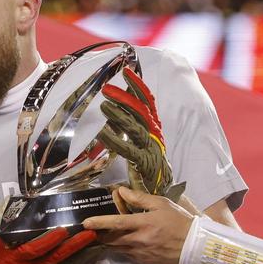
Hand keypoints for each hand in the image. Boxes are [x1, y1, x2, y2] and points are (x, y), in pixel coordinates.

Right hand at [0, 215, 97, 263]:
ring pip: (64, 262)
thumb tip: (3, 209)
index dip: (49, 241)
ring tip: (93, 239)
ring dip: (79, 251)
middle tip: (91, 234)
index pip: (35, 249)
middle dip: (74, 245)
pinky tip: (87, 252)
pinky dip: (75, 260)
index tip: (62, 231)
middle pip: (57, 256)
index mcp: (17, 259)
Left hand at [83, 187, 192, 263]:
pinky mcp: (144, 262)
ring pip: (117, 248)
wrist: (194, 246)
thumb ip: (139, 198)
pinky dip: (122, 248)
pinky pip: (127, 254)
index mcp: (143, 224)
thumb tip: (121, 191)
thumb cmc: (179, 221)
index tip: (86, 223)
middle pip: (112, 239)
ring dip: (110, 242)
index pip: (116, 223)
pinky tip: (125, 241)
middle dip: (100, 235)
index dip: (99, 222)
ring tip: (106, 234)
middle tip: (93, 229)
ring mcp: (141, 253)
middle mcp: (139, 240)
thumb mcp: (161, 204)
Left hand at [98, 67, 173, 200]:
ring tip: (103, 106)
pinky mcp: (144, 162)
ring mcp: (150, 148)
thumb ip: (129, 124)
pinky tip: (102, 133)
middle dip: (124, 98)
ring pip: (135, 127)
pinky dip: (114, 139)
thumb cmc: (148, 165)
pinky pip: (128, 149)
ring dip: (119, 115)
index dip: (138, 86)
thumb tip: (113, 107)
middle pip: (141, 111)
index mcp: (154, 128)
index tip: (127, 72)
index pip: (148, 102)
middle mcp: (154, 135)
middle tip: (107, 89)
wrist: (161, 191)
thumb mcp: (140, 141)